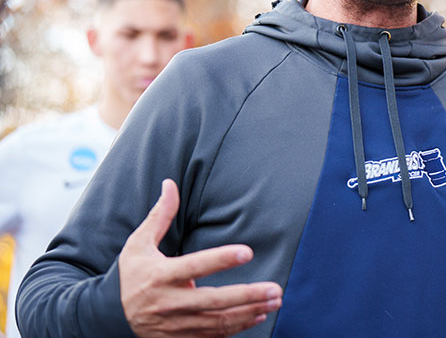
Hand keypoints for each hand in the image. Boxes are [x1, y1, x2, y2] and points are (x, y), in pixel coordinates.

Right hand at [119, 179, 283, 337]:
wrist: (110, 315)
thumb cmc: (132, 274)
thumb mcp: (139, 244)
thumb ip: (160, 216)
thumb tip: (170, 184)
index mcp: (160, 275)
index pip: (195, 265)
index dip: (221, 259)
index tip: (247, 252)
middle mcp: (169, 302)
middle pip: (213, 301)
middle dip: (247, 296)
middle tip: (275, 289)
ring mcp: (175, 324)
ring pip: (218, 321)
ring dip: (249, 312)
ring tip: (275, 301)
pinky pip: (213, 335)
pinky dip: (237, 327)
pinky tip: (258, 315)